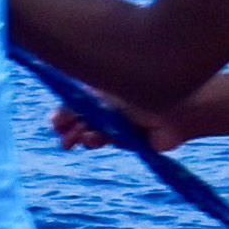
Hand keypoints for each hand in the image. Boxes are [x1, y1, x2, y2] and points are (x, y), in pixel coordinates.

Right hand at [48, 99, 178, 154]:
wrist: (174, 106)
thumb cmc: (136, 90)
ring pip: (95, 132)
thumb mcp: (99, 96)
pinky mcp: (132, 137)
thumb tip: (54, 119)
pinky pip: (113, 140)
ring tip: (80, 139)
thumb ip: (76, 107)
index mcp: (103, 87)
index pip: (78, 101)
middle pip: (84, 119)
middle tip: (64, 140)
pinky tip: (94, 138)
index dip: (65, 113)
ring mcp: (121, 121)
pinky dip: (103, 139)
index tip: (55, 123)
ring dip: (85, 137)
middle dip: (72, 130)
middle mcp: (111, 104)